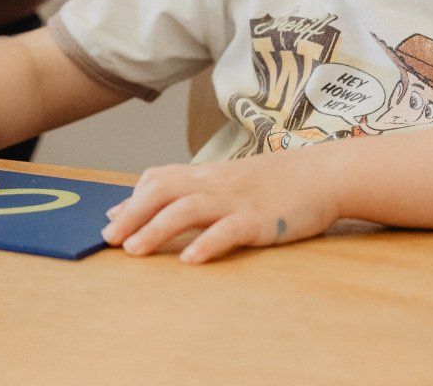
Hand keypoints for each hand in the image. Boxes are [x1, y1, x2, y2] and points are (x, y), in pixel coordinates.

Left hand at [102, 152, 339, 263]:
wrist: (324, 173)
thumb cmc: (275, 181)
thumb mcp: (230, 181)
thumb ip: (194, 191)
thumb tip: (158, 204)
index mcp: (208, 175)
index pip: (159, 179)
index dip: (131, 200)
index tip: (109, 222)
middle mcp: (217, 184)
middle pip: (164, 190)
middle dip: (132, 214)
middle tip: (109, 240)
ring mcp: (238, 201)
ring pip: (189, 208)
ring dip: (157, 228)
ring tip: (135, 251)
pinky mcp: (261, 220)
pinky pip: (230, 230)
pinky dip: (207, 244)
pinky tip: (190, 260)